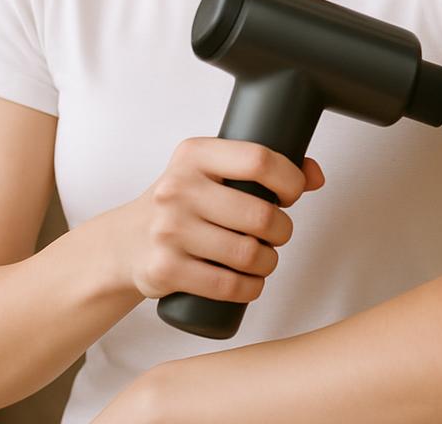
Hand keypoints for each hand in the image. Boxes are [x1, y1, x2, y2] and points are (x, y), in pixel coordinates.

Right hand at [105, 137, 324, 304]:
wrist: (125, 241)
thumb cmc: (182, 202)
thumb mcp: (211, 171)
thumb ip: (262, 167)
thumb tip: (316, 174)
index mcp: (195, 154)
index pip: (259, 159)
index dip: (289, 179)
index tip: (292, 193)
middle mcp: (178, 187)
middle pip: (259, 214)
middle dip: (282, 230)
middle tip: (277, 234)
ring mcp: (169, 229)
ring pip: (247, 253)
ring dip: (269, 262)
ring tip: (265, 259)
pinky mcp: (164, 269)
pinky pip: (226, 285)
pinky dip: (250, 288)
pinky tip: (252, 282)